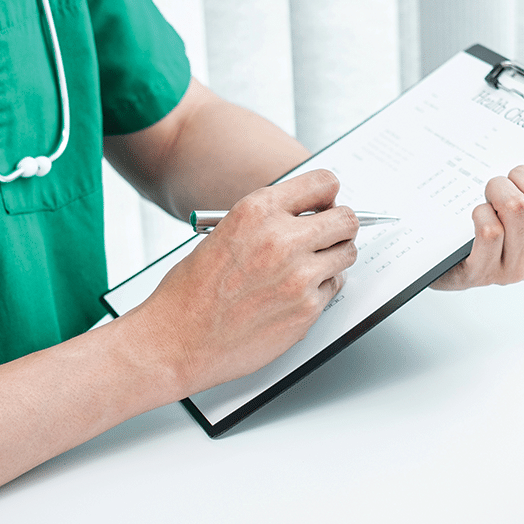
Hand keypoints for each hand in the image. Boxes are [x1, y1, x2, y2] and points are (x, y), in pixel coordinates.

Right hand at [128, 169, 358, 395]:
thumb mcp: (223, 233)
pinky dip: (320, 291)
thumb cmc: (191, 292)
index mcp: (258, 210)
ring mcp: (299, 276)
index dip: (328, 196)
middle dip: (340, 228)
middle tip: (329, 238)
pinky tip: (292, 296)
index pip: (324, 183)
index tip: (326, 206)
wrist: (177, 340)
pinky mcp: (307, 309)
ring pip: (347, 254)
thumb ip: (268, 221)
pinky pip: (334, 288)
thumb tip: (306, 216)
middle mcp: (282, 238)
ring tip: (307, 269)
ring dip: (333, 259)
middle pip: (347, 219)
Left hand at [430, 155, 523, 289]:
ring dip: (496, 189)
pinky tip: (478, 217)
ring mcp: (518, 267)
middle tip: (505, 179)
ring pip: (516, 209)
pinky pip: (490, 230)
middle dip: (519, 175)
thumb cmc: (500, 226)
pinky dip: (480, 213)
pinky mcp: (486, 272)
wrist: (454, 264)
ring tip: (489, 195)